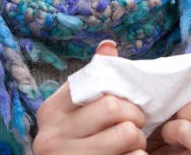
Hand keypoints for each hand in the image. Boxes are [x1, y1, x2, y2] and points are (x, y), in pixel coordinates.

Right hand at [33, 40, 147, 154]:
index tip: (125, 106)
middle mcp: (51, 138)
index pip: (99, 90)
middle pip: (116, 110)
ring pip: (128, 136)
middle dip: (135, 119)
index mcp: (50, 112)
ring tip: (132, 146)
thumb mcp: (74, 111)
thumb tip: (108, 45)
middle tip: (135, 127)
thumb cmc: (73, 143)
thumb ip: (92, 80)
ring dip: (139, 143)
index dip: (123, 99)